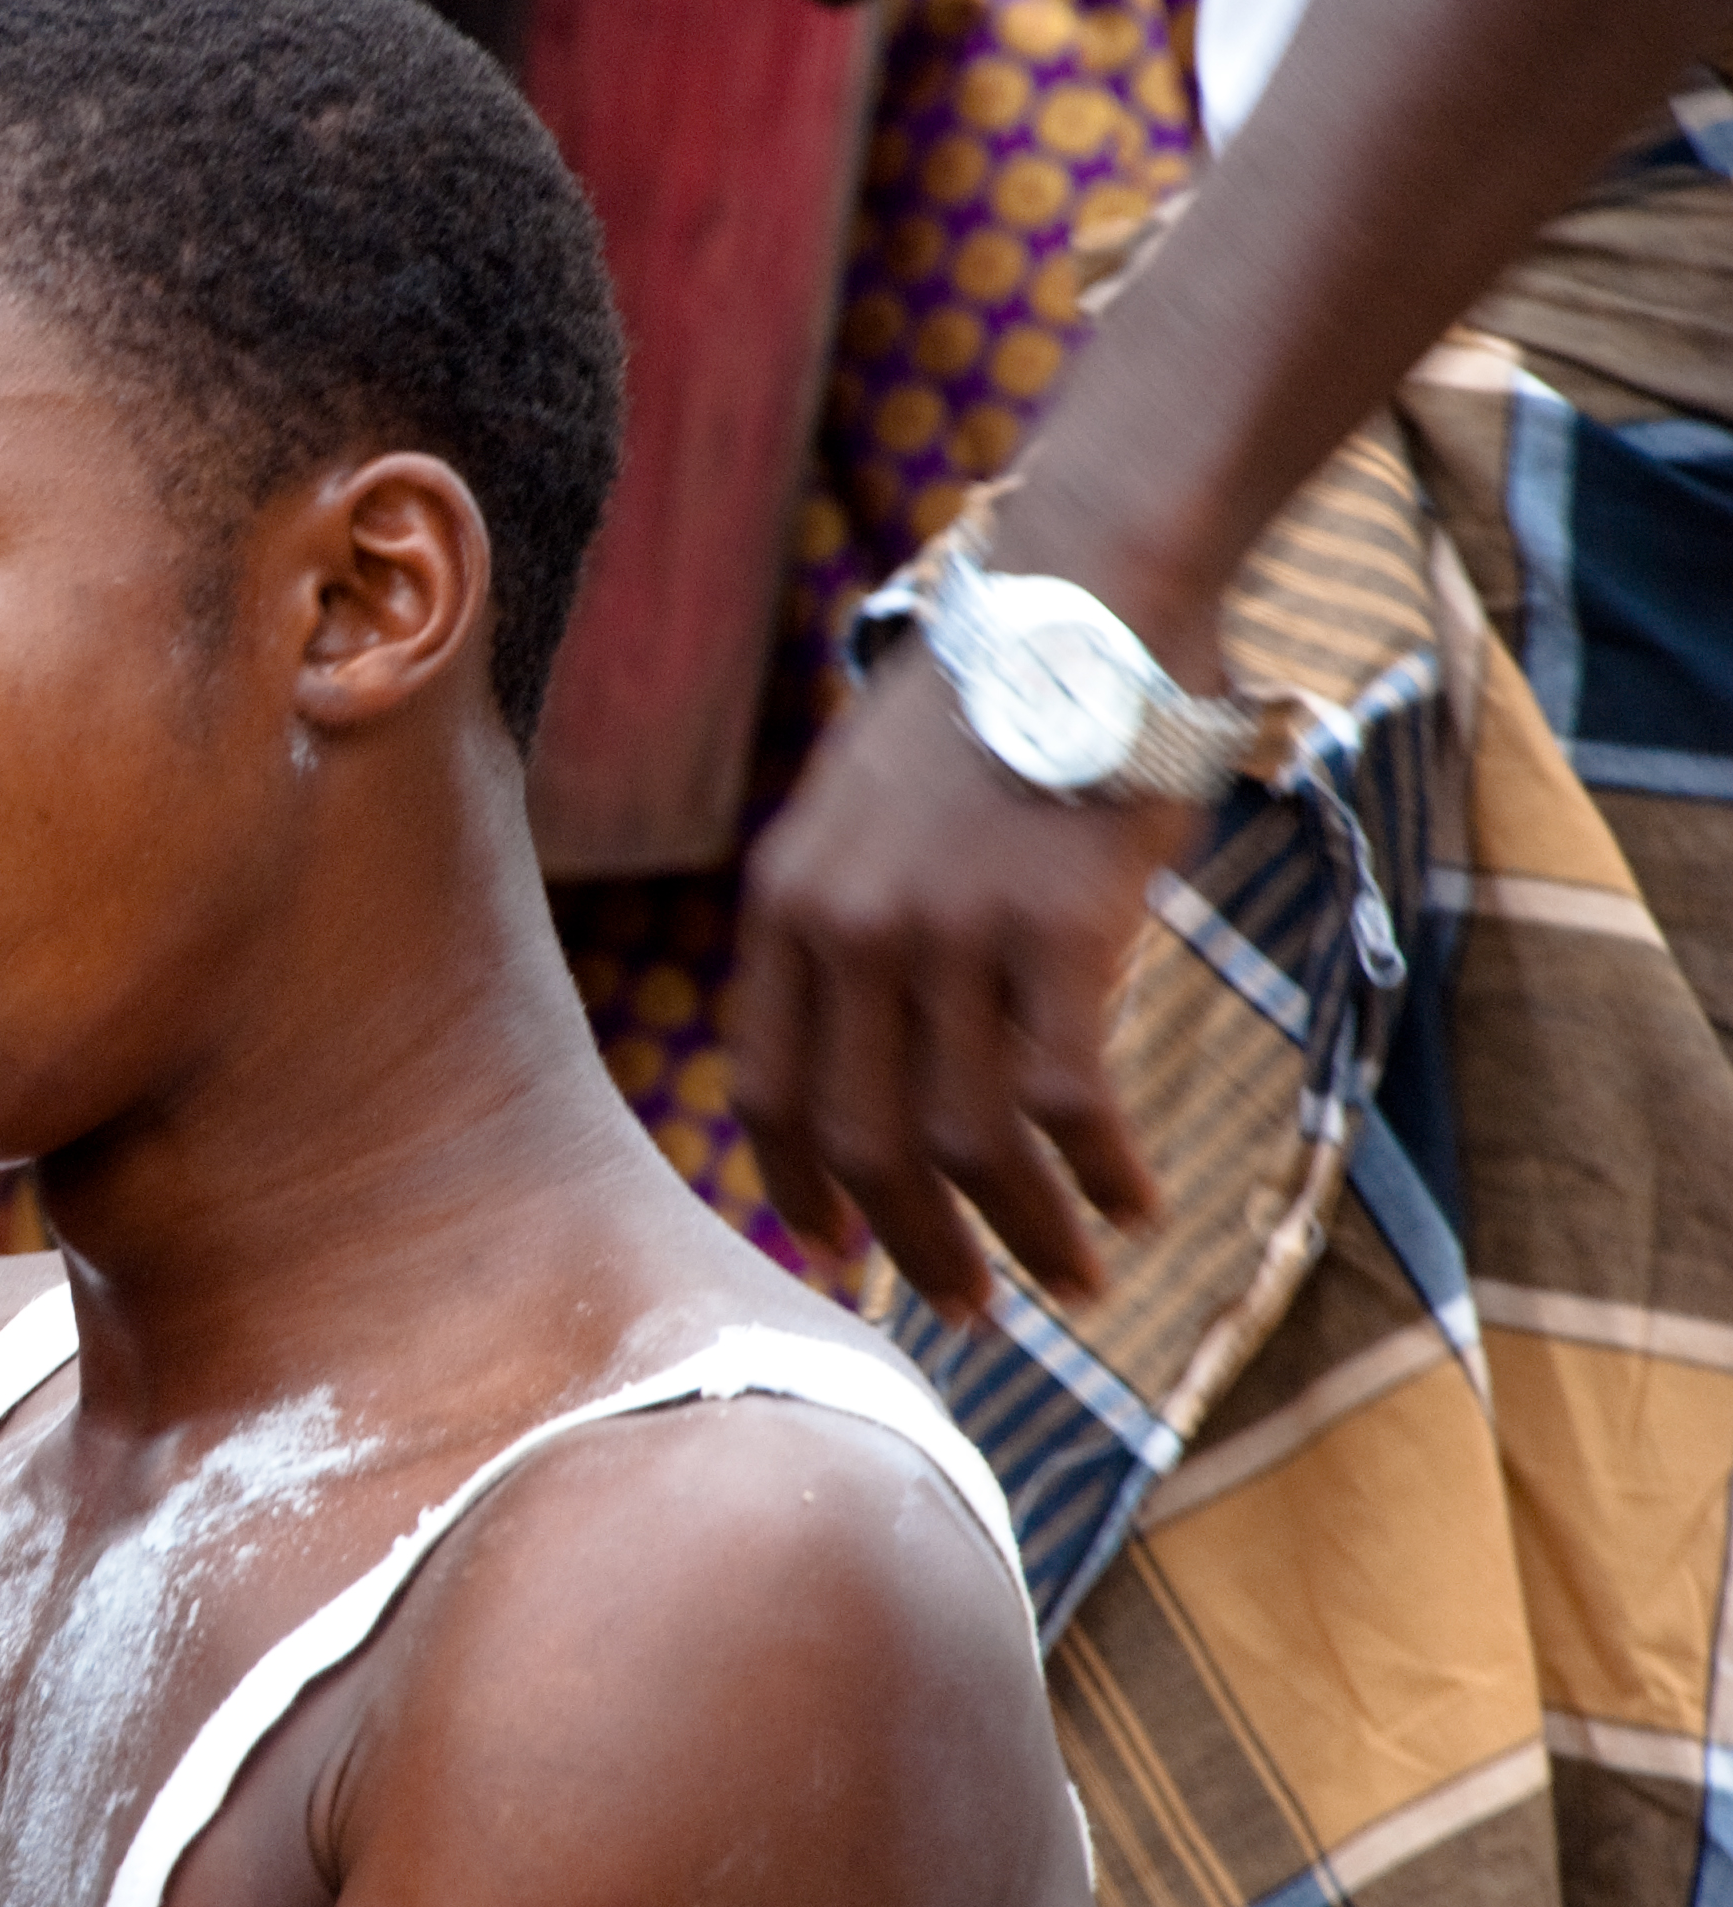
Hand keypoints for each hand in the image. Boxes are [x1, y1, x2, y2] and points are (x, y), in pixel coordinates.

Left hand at [731, 646, 1182, 1320]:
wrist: (1084, 598)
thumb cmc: (987, 711)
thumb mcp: (860, 811)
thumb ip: (845, 925)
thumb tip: (869, 1060)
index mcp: (786, 901)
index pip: (770, 1090)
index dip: (802, 1189)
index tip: (836, 1253)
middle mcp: (850, 927)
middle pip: (867, 1141)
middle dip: (922, 1246)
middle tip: (971, 1309)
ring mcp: (950, 931)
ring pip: (969, 1142)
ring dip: (1028, 1234)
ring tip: (1075, 1282)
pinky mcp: (1060, 931)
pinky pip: (1068, 1101)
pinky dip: (1103, 1174)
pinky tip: (1136, 1203)